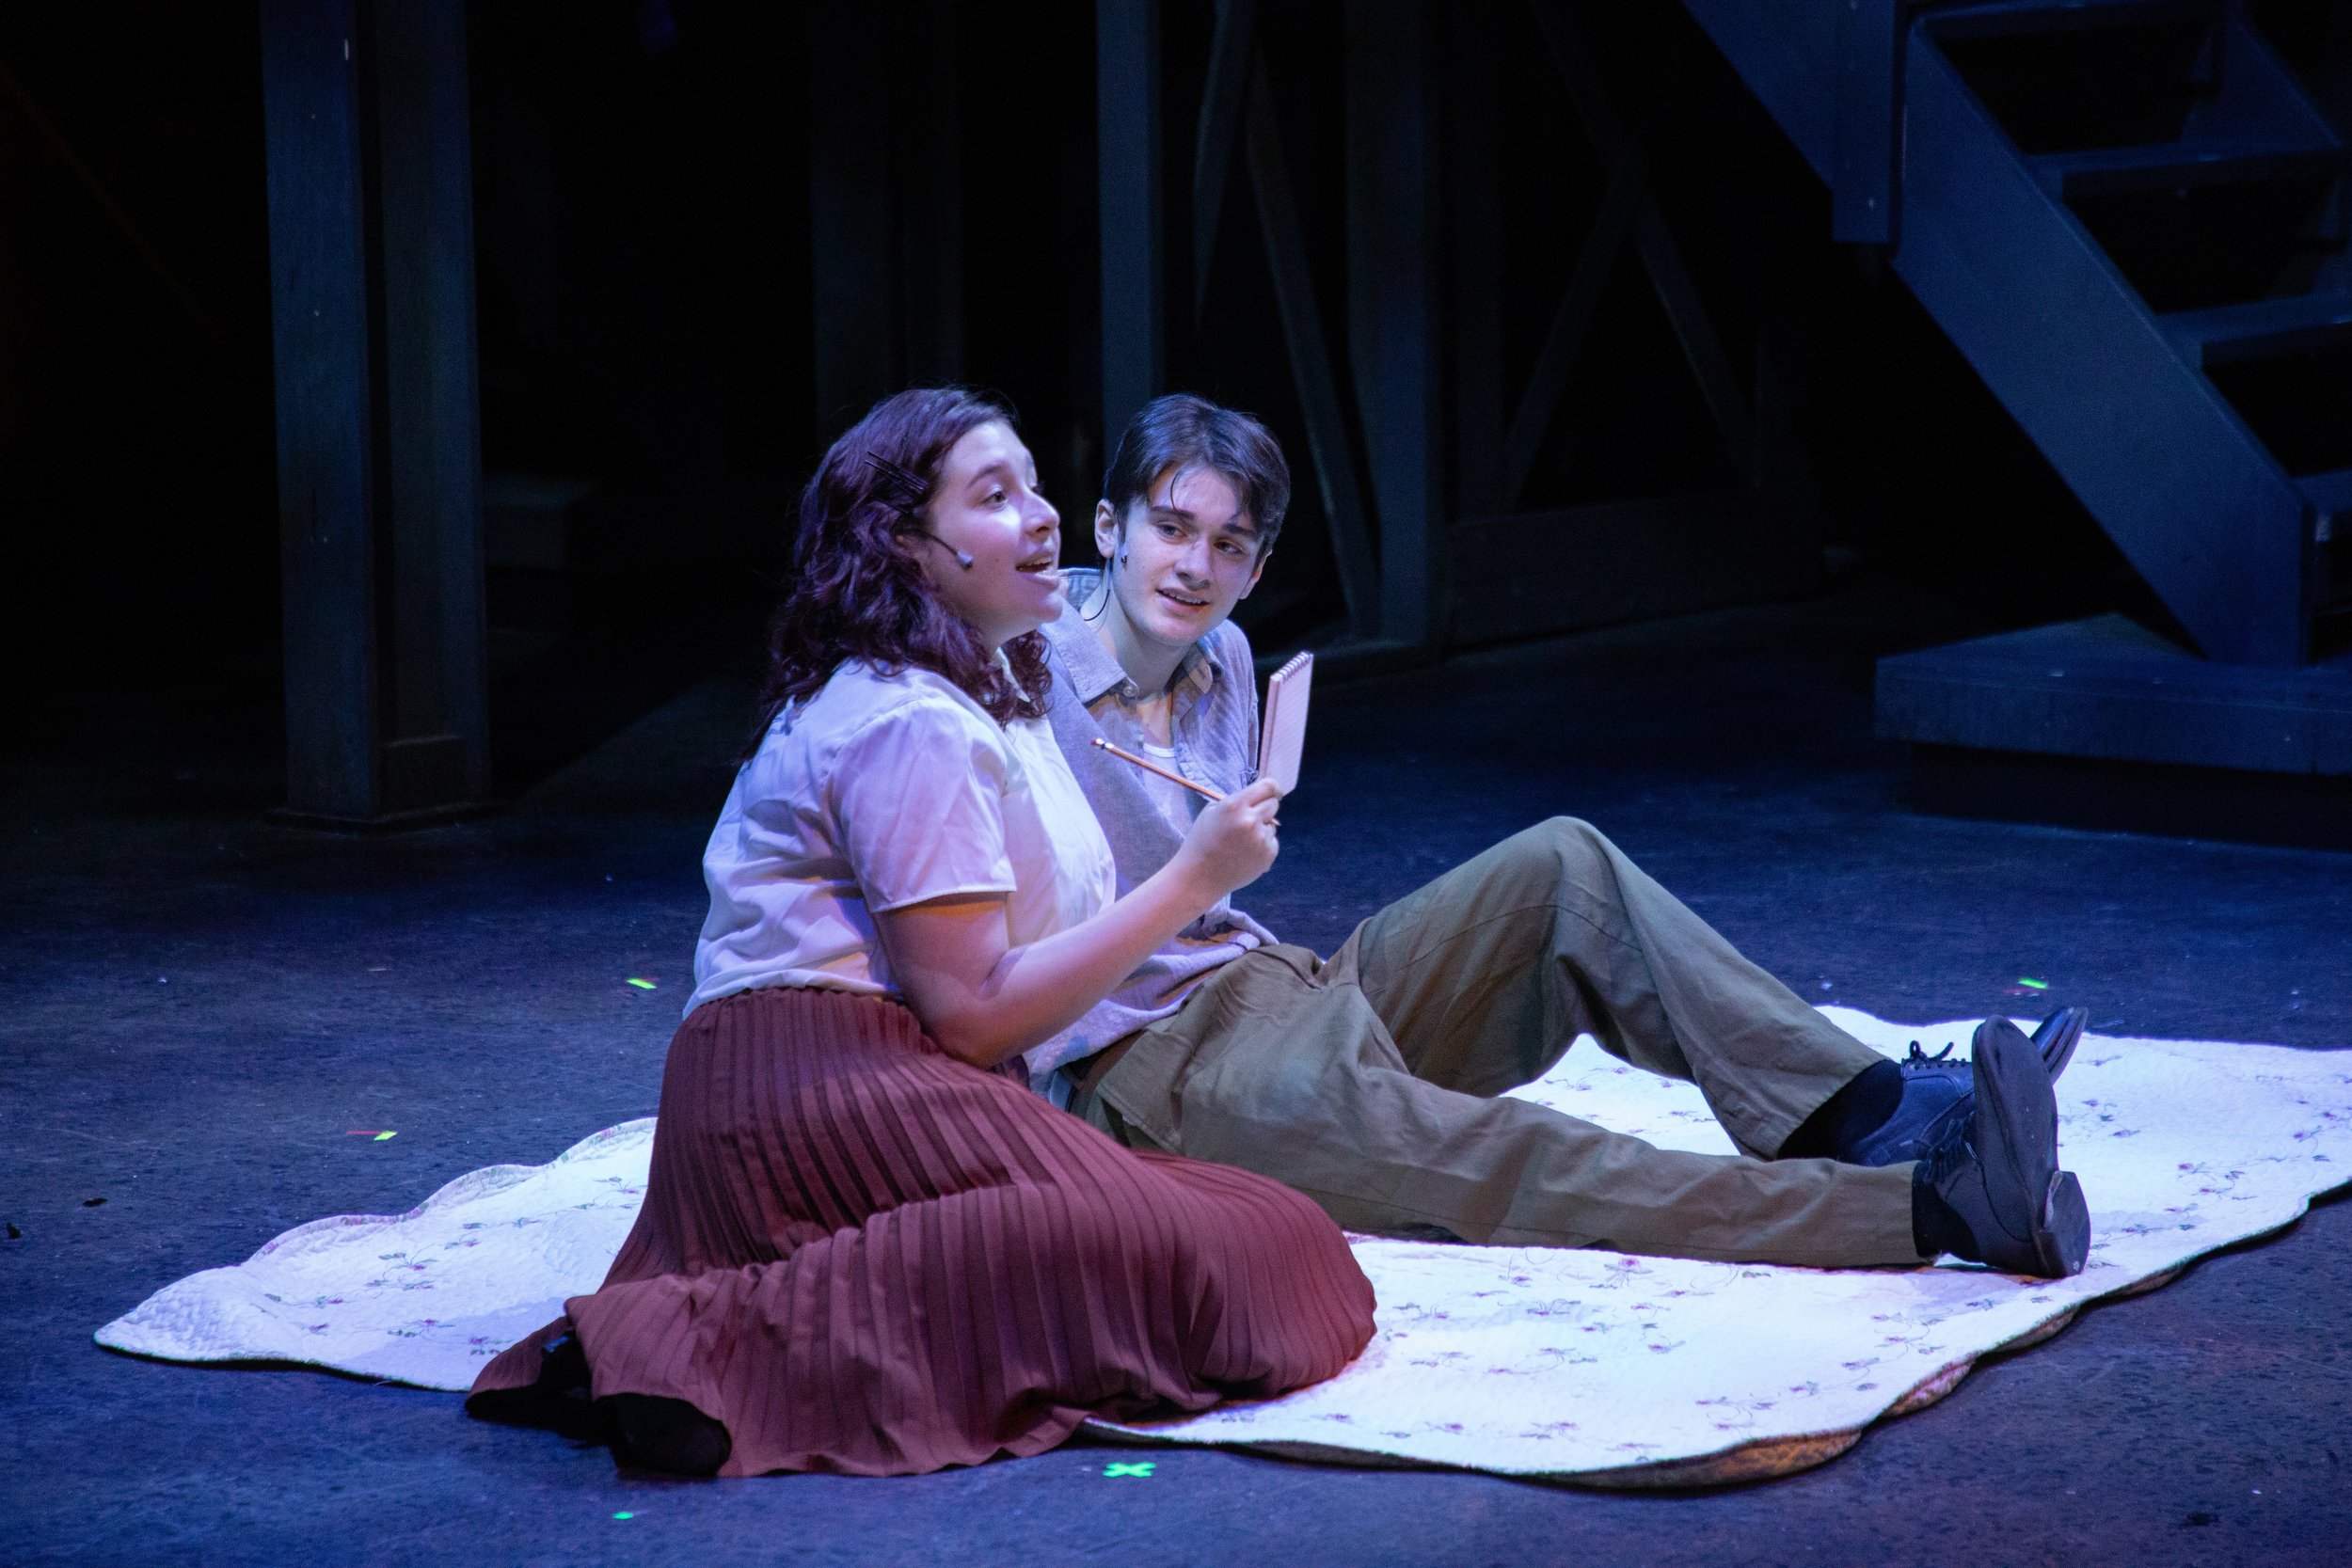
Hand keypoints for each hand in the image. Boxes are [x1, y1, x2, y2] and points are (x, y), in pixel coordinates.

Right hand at [1174, 777, 1282, 900]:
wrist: (1199, 877)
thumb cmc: (1201, 843)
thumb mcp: (1211, 813)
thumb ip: (1235, 802)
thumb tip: (1256, 797)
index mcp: (1235, 806)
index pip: (1268, 786)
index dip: (1273, 788)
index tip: (1274, 792)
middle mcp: (1250, 820)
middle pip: (1273, 804)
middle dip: (1264, 809)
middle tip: (1249, 820)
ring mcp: (1261, 839)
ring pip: (1272, 825)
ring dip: (1261, 829)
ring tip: (1240, 843)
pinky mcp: (1268, 855)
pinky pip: (1272, 842)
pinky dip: (1262, 845)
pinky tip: (1244, 853)